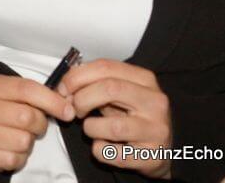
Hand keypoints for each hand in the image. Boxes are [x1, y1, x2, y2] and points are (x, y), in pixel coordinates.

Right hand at [0, 74, 74, 174]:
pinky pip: (12, 159)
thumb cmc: (0, 114)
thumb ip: (36, 95)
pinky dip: (18, 159)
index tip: (67, 111)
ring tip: (18, 138)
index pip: (27, 89)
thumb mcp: (13, 97)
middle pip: (27, 117)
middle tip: (34, 127)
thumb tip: (67, 106)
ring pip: (22, 141)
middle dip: (39, 125)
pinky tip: (9, 150)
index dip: (52, 101)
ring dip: (28, 144)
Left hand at [61, 60, 171, 178]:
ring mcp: (156, 131)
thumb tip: (65, 84)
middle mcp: (155, 102)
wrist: (161, 149)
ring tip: (92, 128)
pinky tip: (102, 145)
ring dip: (90, 127)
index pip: (105, 67)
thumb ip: (95, 84)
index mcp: (145, 80)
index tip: (63, 87)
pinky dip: (99, 150)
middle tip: (74, 108)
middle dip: (82, 99)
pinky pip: (113, 153)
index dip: (77, 76)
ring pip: (112, 126)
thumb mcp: (119, 93)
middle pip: (109, 89)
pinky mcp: (151, 156)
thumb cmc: (133, 117)